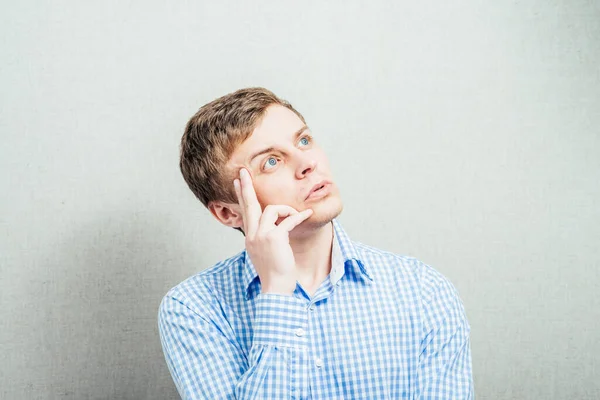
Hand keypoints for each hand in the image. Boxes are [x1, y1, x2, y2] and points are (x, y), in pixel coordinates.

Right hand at [233, 168, 312, 295]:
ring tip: (296, 216)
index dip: (241, 196)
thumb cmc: (275, 273)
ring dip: (286, 211)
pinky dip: (299, 216)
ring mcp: (262, 235)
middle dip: (245, 187)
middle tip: (242, 172)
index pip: (245, 212)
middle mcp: (252, 234)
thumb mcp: (266, 253)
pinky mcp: (274, 237)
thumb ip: (267, 238)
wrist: (276, 287)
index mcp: (250, 237)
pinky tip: (308, 214)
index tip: (236, 182)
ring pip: (272, 210)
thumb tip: (276, 226)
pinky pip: (288, 220)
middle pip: (249, 205)